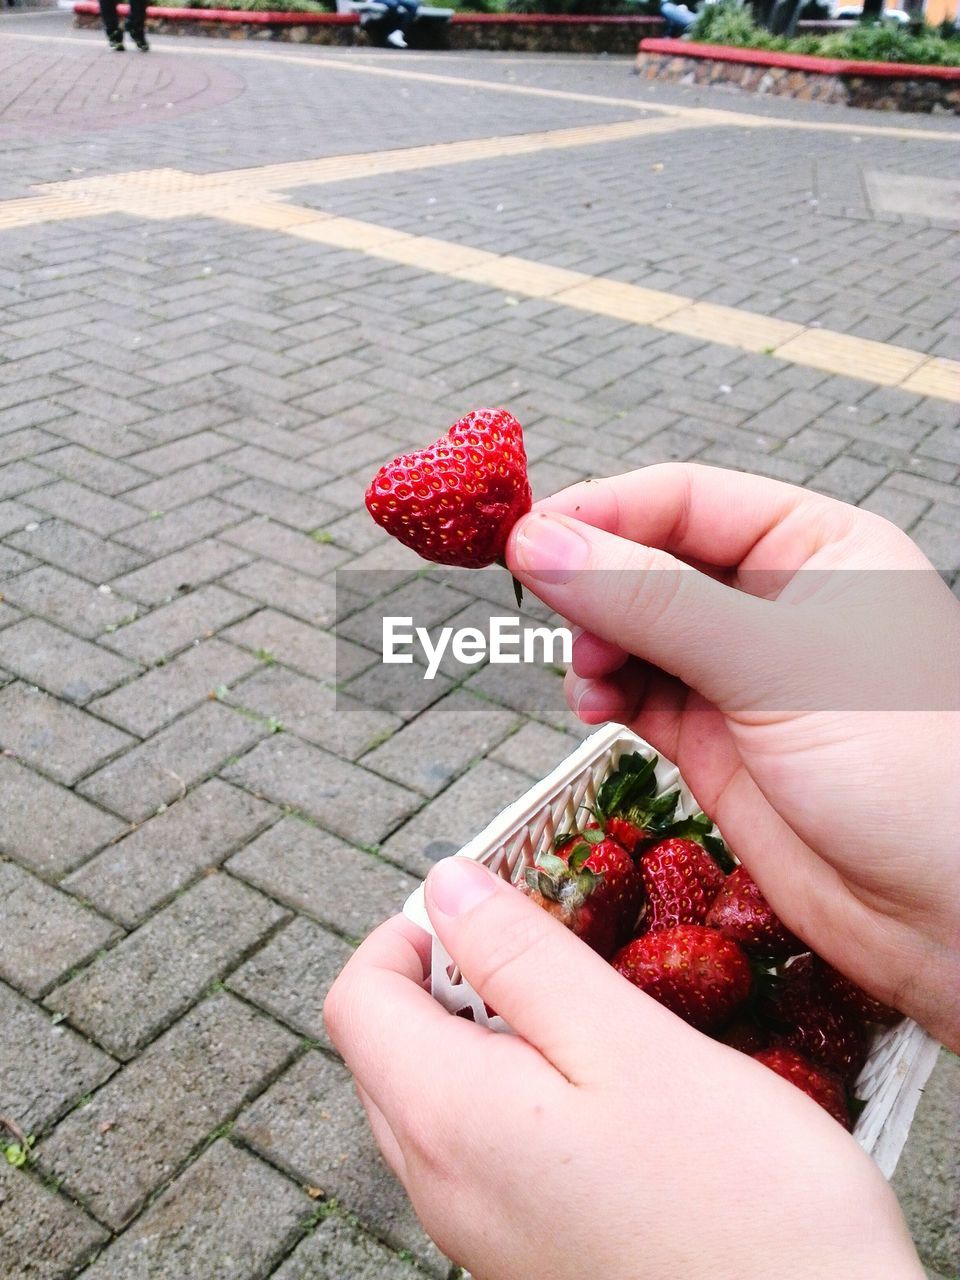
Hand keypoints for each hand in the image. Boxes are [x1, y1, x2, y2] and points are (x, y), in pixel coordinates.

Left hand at [325, 858, 923, 1279]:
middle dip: (446, 977)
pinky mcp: (522, 1253)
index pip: (358, 997)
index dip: (408, 933)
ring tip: (583, 1013)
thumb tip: (445, 885)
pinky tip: (601, 1088)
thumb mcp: (628, 1040)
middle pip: (386, 1047)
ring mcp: (477, 1231)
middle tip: (546, 951)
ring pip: (432, 1098)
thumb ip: (522, 955)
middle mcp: (440, 1185)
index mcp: (446, 1119)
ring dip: (484, 1034)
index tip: (490, 909)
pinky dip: (513, 1094)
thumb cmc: (740, 1198)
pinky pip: (479, 1150)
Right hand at [506, 463, 959, 1049]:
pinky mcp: (716, 739)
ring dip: (594, 644)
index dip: (603, 512)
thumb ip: (650, 600)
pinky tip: (596, 707)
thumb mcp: (773, 661)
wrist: (946, 912)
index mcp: (817, 544)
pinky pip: (638, 693)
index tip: (528, 536)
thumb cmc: (907, 766)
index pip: (687, 499)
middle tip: (545, 605)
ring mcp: (742, 672)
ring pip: (635, 630)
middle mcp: (776, 599)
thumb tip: (539, 543)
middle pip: (651, 561)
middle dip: (594, 583)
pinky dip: (605, 694)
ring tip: (589, 676)